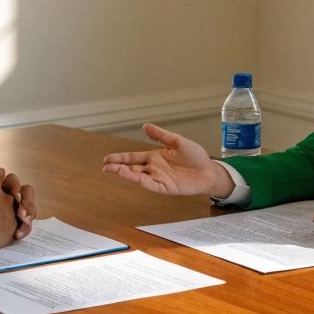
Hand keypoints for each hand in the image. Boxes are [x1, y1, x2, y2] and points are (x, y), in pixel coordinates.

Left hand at [0, 168, 36, 238]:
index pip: (13, 182)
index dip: (16, 188)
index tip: (14, 196)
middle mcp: (9, 197)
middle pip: (27, 195)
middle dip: (27, 203)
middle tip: (22, 214)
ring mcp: (13, 212)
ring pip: (29, 210)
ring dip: (30, 215)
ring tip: (23, 224)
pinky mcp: (13, 226)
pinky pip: (24, 226)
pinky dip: (25, 229)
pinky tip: (18, 235)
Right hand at [101, 123, 233, 197]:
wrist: (209, 170)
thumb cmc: (196, 157)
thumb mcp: (177, 141)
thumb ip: (161, 135)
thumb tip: (145, 126)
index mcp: (155, 157)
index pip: (133, 157)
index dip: (120, 158)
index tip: (107, 159)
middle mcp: (154, 168)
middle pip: (132, 168)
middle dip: (118, 167)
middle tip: (105, 167)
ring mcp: (159, 178)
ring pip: (139, 177)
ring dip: (127, 174)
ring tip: (115, 170)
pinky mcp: (166, 187)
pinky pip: (151, 184)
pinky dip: (142, 181)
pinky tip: (134, 176)